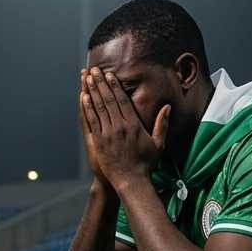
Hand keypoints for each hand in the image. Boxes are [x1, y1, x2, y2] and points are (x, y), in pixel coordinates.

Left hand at [80, 65, 169, 189]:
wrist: (131, 181)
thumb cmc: (146, 164)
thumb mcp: (158, 143)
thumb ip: (162, 124)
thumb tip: (168, 107)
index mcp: (134, 124)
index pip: (122, 100)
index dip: (114, 85)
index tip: (109, 74)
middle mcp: (119, 126)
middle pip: (108, 99)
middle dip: (100, 83)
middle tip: (94, 69)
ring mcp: (107, 134)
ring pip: (98, 107)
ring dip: (92, 91)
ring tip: (86, 78)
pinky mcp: (98, 141)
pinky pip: (91, 121)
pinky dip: (87, 108)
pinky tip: (83, 97)